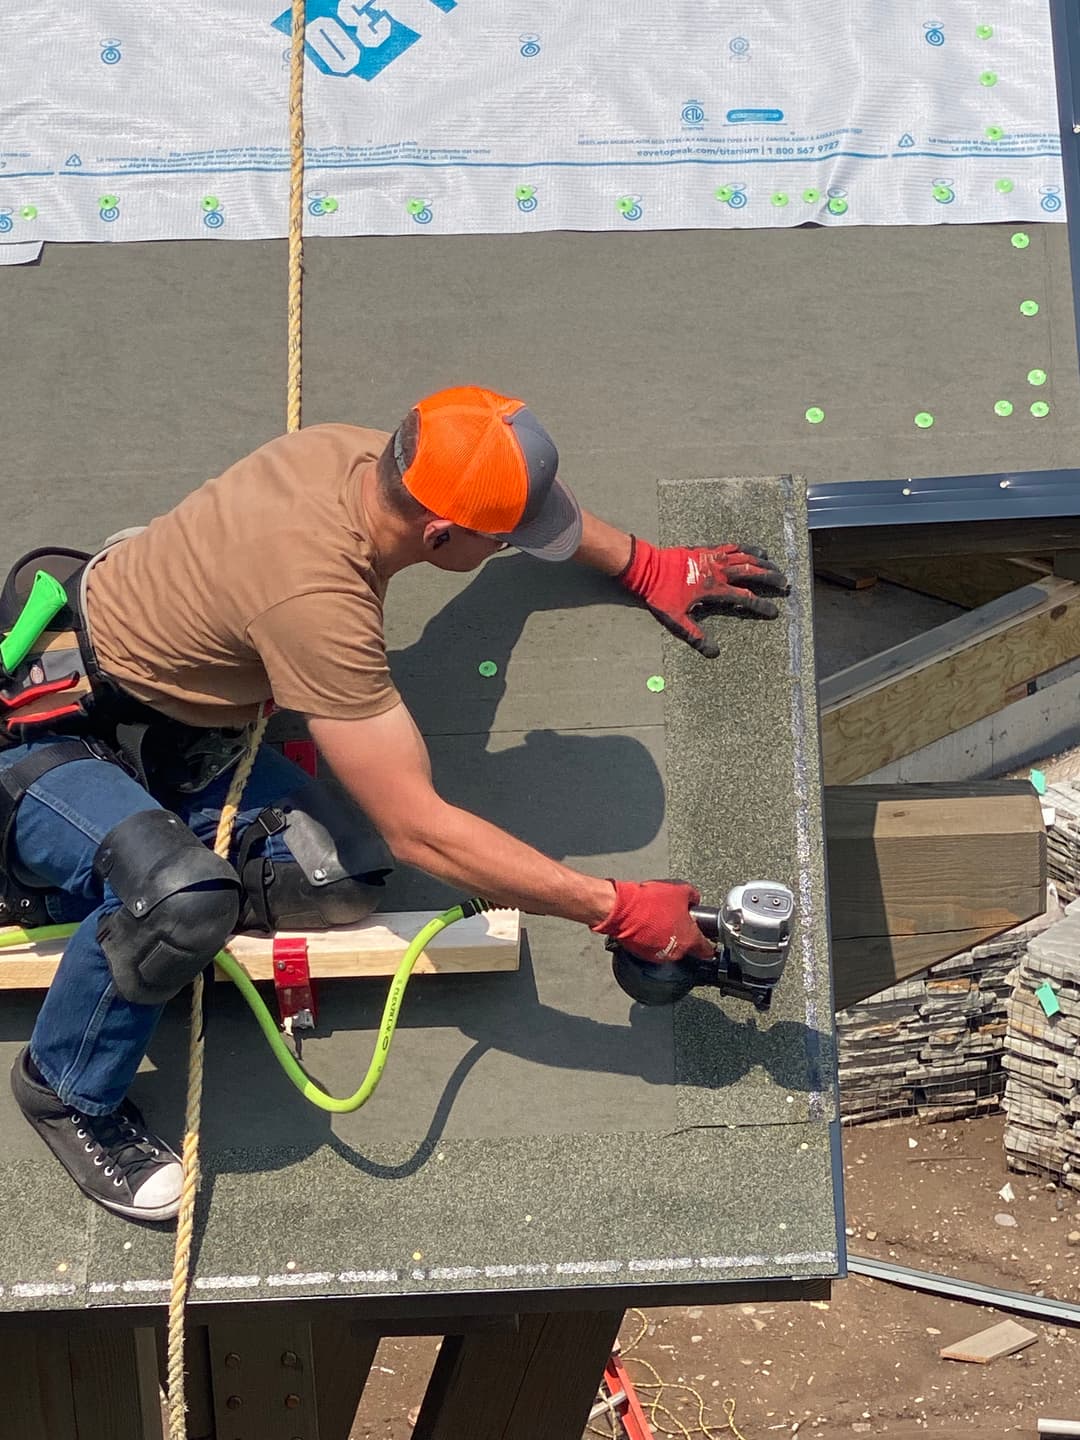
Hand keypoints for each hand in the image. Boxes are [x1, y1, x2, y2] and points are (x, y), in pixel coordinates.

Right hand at [591, 879, 714, 962]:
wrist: (622, 909)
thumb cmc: (651, 901)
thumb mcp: (680, 890)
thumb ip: (693, 896)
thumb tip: (694, 898)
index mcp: (689, 939)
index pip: (707, 951)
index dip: (710, 946)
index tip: (710, 943)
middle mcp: (676, 951)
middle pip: (686, 947)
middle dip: (684, 934)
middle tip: (677, 919)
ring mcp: (658, 954)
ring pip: (670, 947)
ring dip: (667, 936)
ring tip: (659, 919)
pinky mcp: (642, 953)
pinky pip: (653, 946)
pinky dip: (652, 938)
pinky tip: (648, 923)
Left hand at [618, 537, 787, 657]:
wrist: (646, 568)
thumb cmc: (660, 594)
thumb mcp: (676, 619)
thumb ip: (695, 635)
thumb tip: (713, 652)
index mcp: (714, 589)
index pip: (745, 598)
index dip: (761, 605)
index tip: (774, 611)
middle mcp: (718, 571)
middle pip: (752, 572)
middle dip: (771, 578)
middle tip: (785, 584)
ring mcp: (713, 557)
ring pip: (745, 556)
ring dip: (763, 562)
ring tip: (776, 567)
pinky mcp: (706, 549)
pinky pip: (732, 546)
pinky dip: (746, 548)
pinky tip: (755, 550)